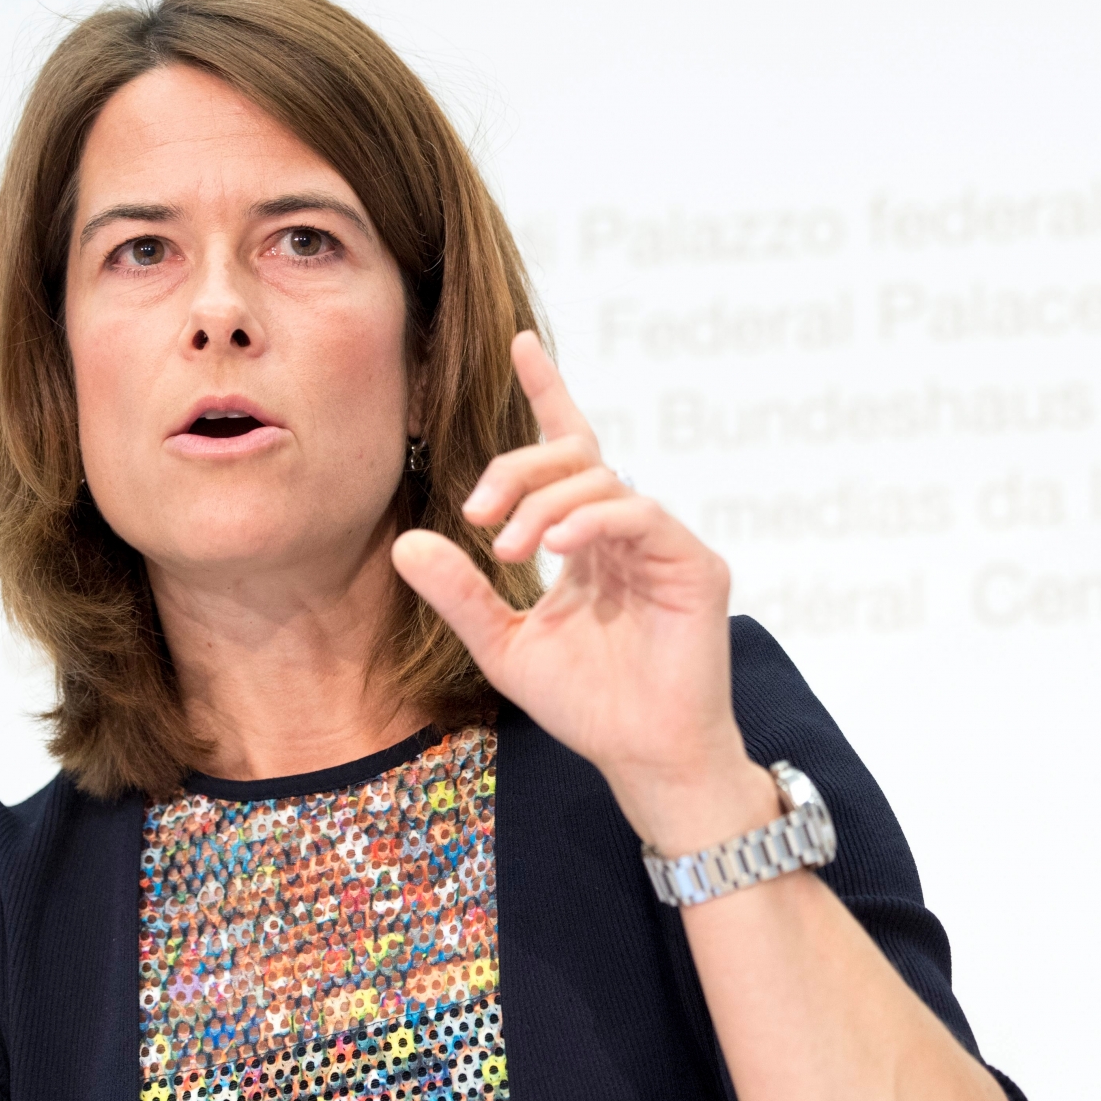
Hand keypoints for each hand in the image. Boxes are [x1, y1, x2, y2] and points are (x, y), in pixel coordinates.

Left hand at [391, 331, 776, 853]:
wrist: (642, 757)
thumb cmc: (587, 705)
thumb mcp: (502, 646)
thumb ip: (461, 593)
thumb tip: (405, 543)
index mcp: (587, 540)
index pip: (569, 449)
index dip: (547, 392)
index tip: (518, 343)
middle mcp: (626, 531)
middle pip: (575, 456)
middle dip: (519, 469)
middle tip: (480, 515)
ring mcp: (663, 545)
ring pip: (602, 480)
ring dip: (544, 504)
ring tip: (509, 548)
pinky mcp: (695, 565)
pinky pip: (640, 514)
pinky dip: (593, 520)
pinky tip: (558, 547)